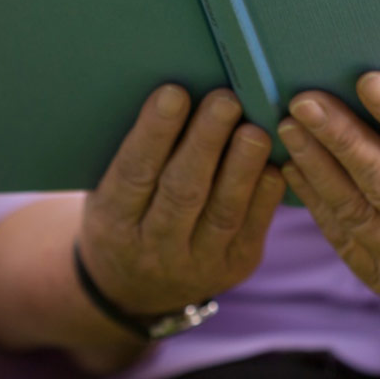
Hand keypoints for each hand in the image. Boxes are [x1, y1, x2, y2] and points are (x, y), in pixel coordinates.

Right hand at [79, 85, 284, 317]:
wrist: (132, 286)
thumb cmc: (123, 215)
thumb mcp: (105, 192)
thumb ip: (132, 154)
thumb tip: (173, 92)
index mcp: (112, 223)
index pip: (134, 173)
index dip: (154, 133)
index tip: (173, 92)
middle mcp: (152, 248)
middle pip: (181, 191)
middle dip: (205, 143)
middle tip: (224, 100)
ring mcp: (196, 263)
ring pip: (222, 211)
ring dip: (241, 167)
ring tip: (254, 129)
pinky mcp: (233, 267)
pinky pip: (252, 228)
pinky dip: (264, 193)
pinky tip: (274, 162)